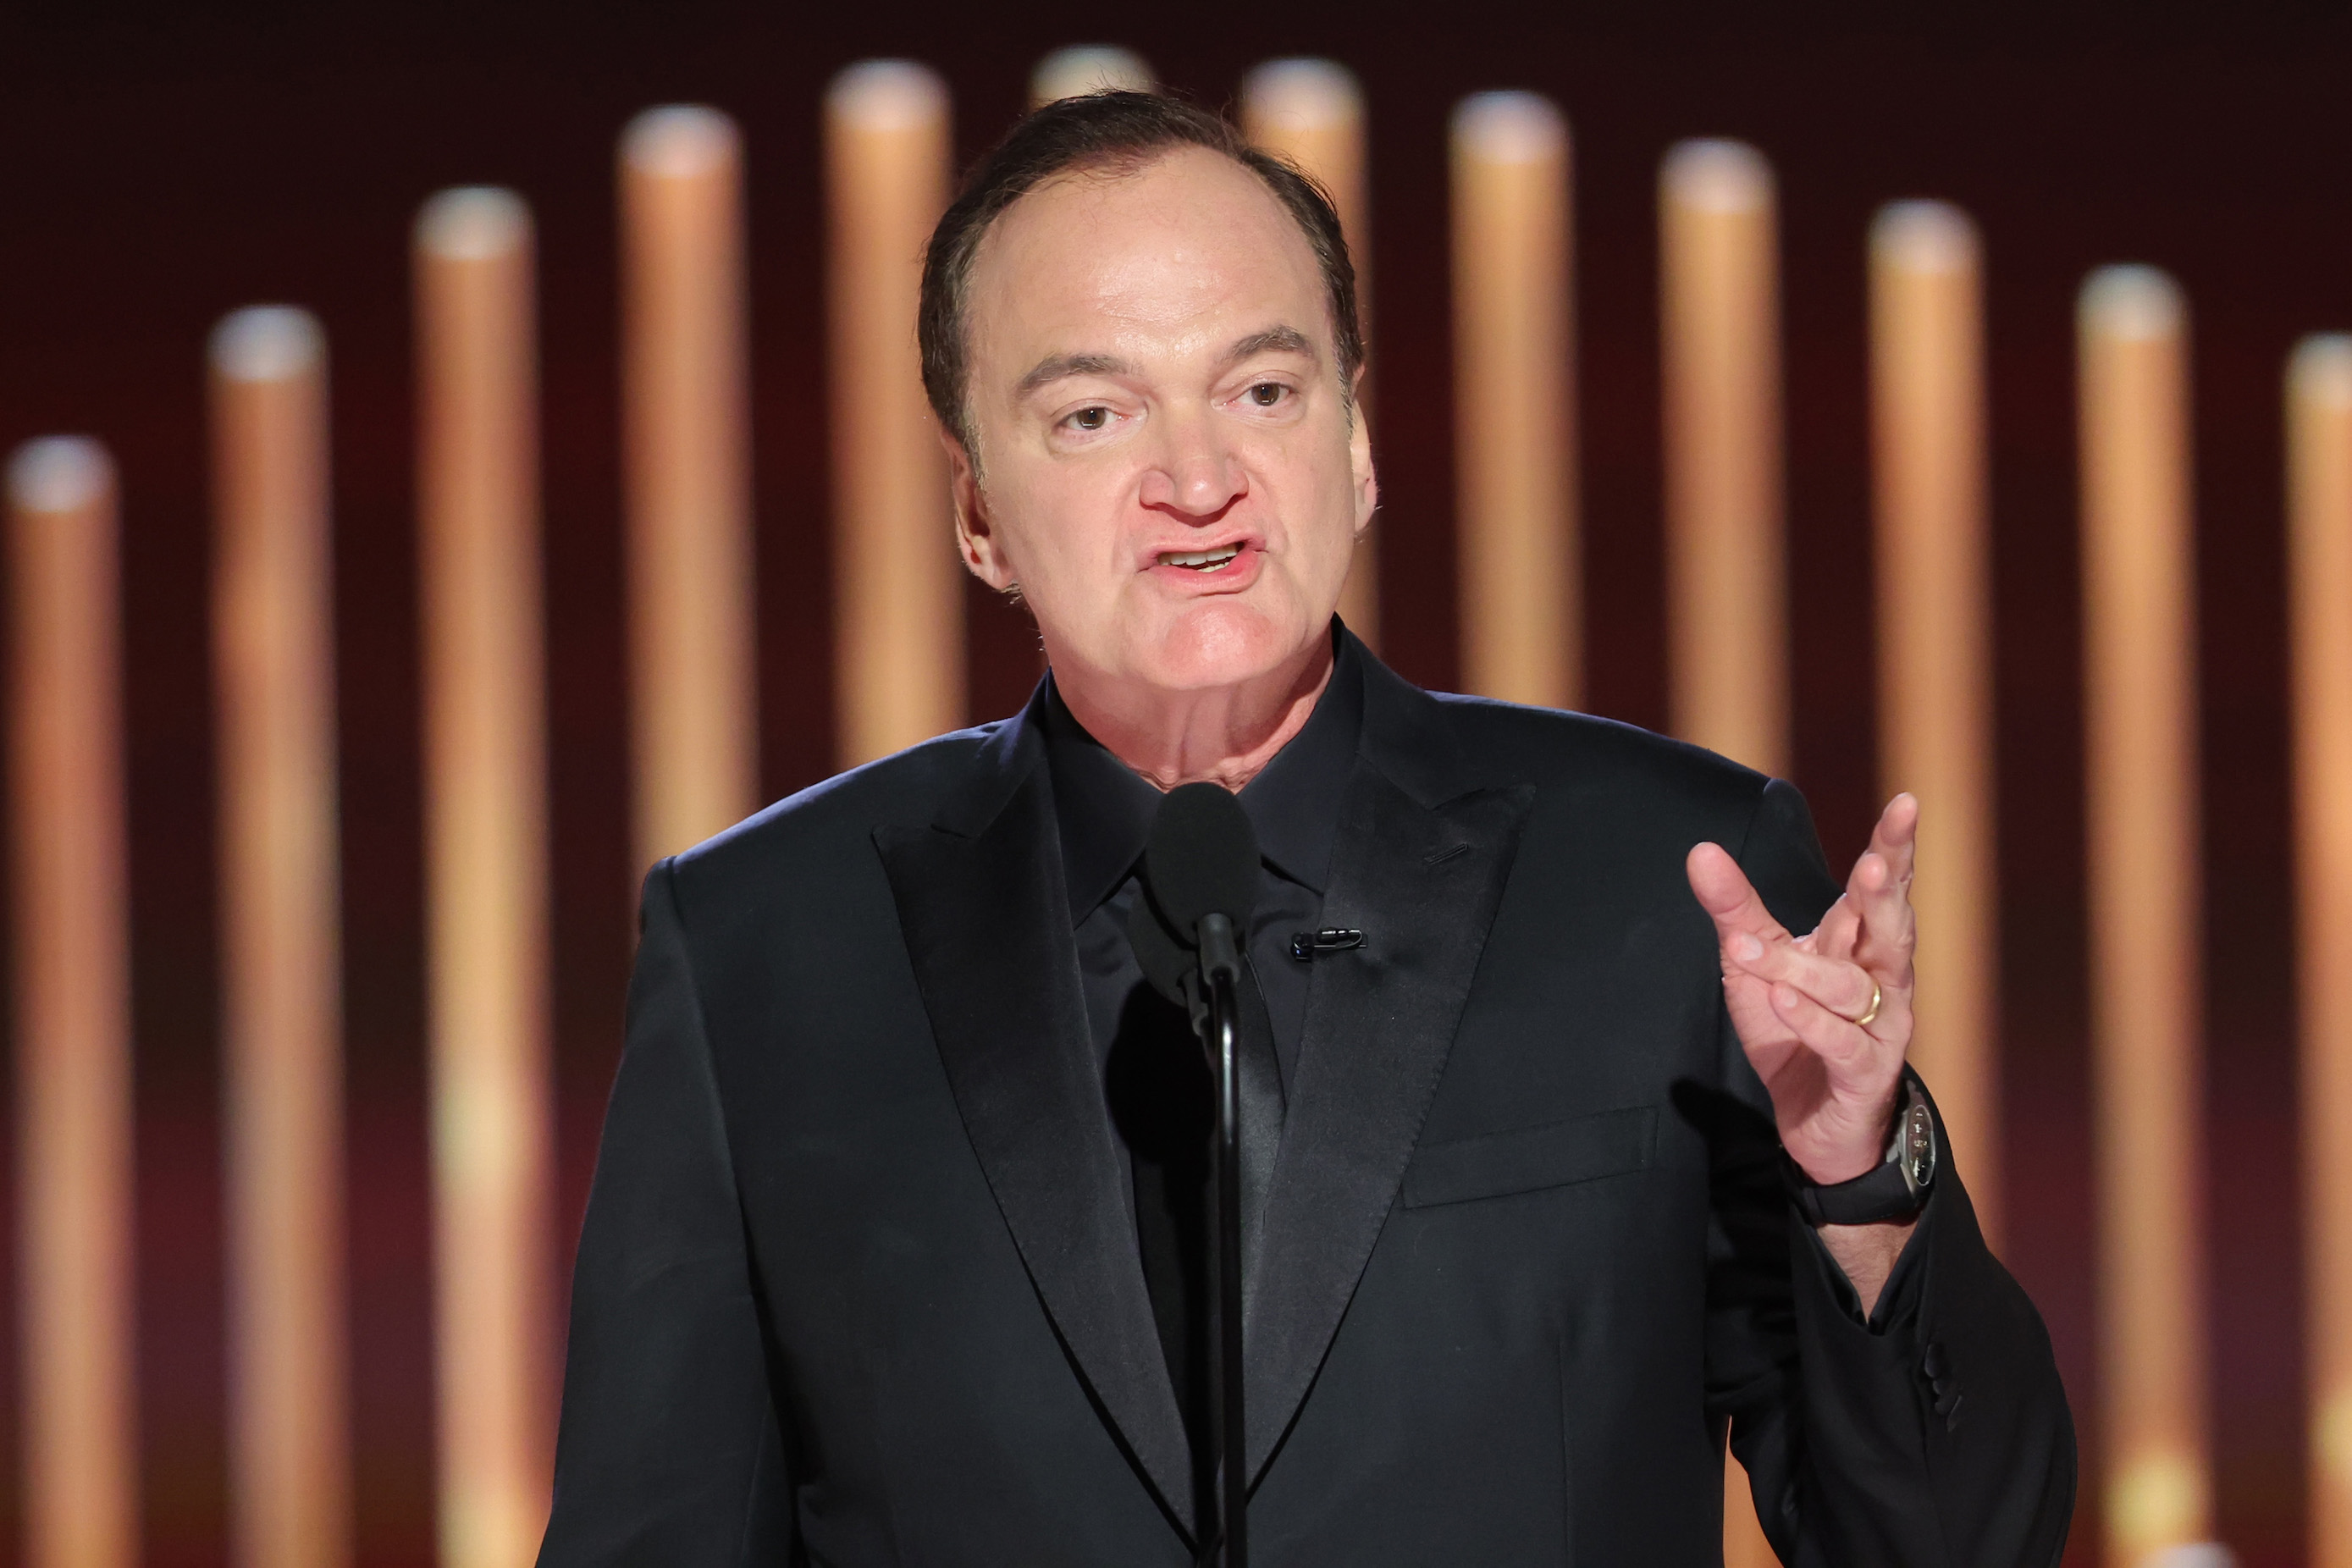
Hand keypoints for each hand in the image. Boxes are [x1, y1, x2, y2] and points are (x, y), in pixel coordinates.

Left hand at [1685, 793, 1917, 1186]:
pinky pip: (1844, 1045)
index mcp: (1861, 944)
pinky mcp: (1864, 1075)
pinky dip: (1813, 1023)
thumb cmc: (1795, 1029)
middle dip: (1884, 893)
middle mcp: (1883, 979)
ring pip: (1850, 988)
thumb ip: (1736, 909)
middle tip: (1875, 862)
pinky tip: (1784, 1000)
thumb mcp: (1755, 963)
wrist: (1816, 1121)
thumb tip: (1700, 850)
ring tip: (1753, 949)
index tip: (1905, 804)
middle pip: (1892, 927)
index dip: (1893, 848)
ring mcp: (1880, 1029)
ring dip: (1802, 969)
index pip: (1879, 888)